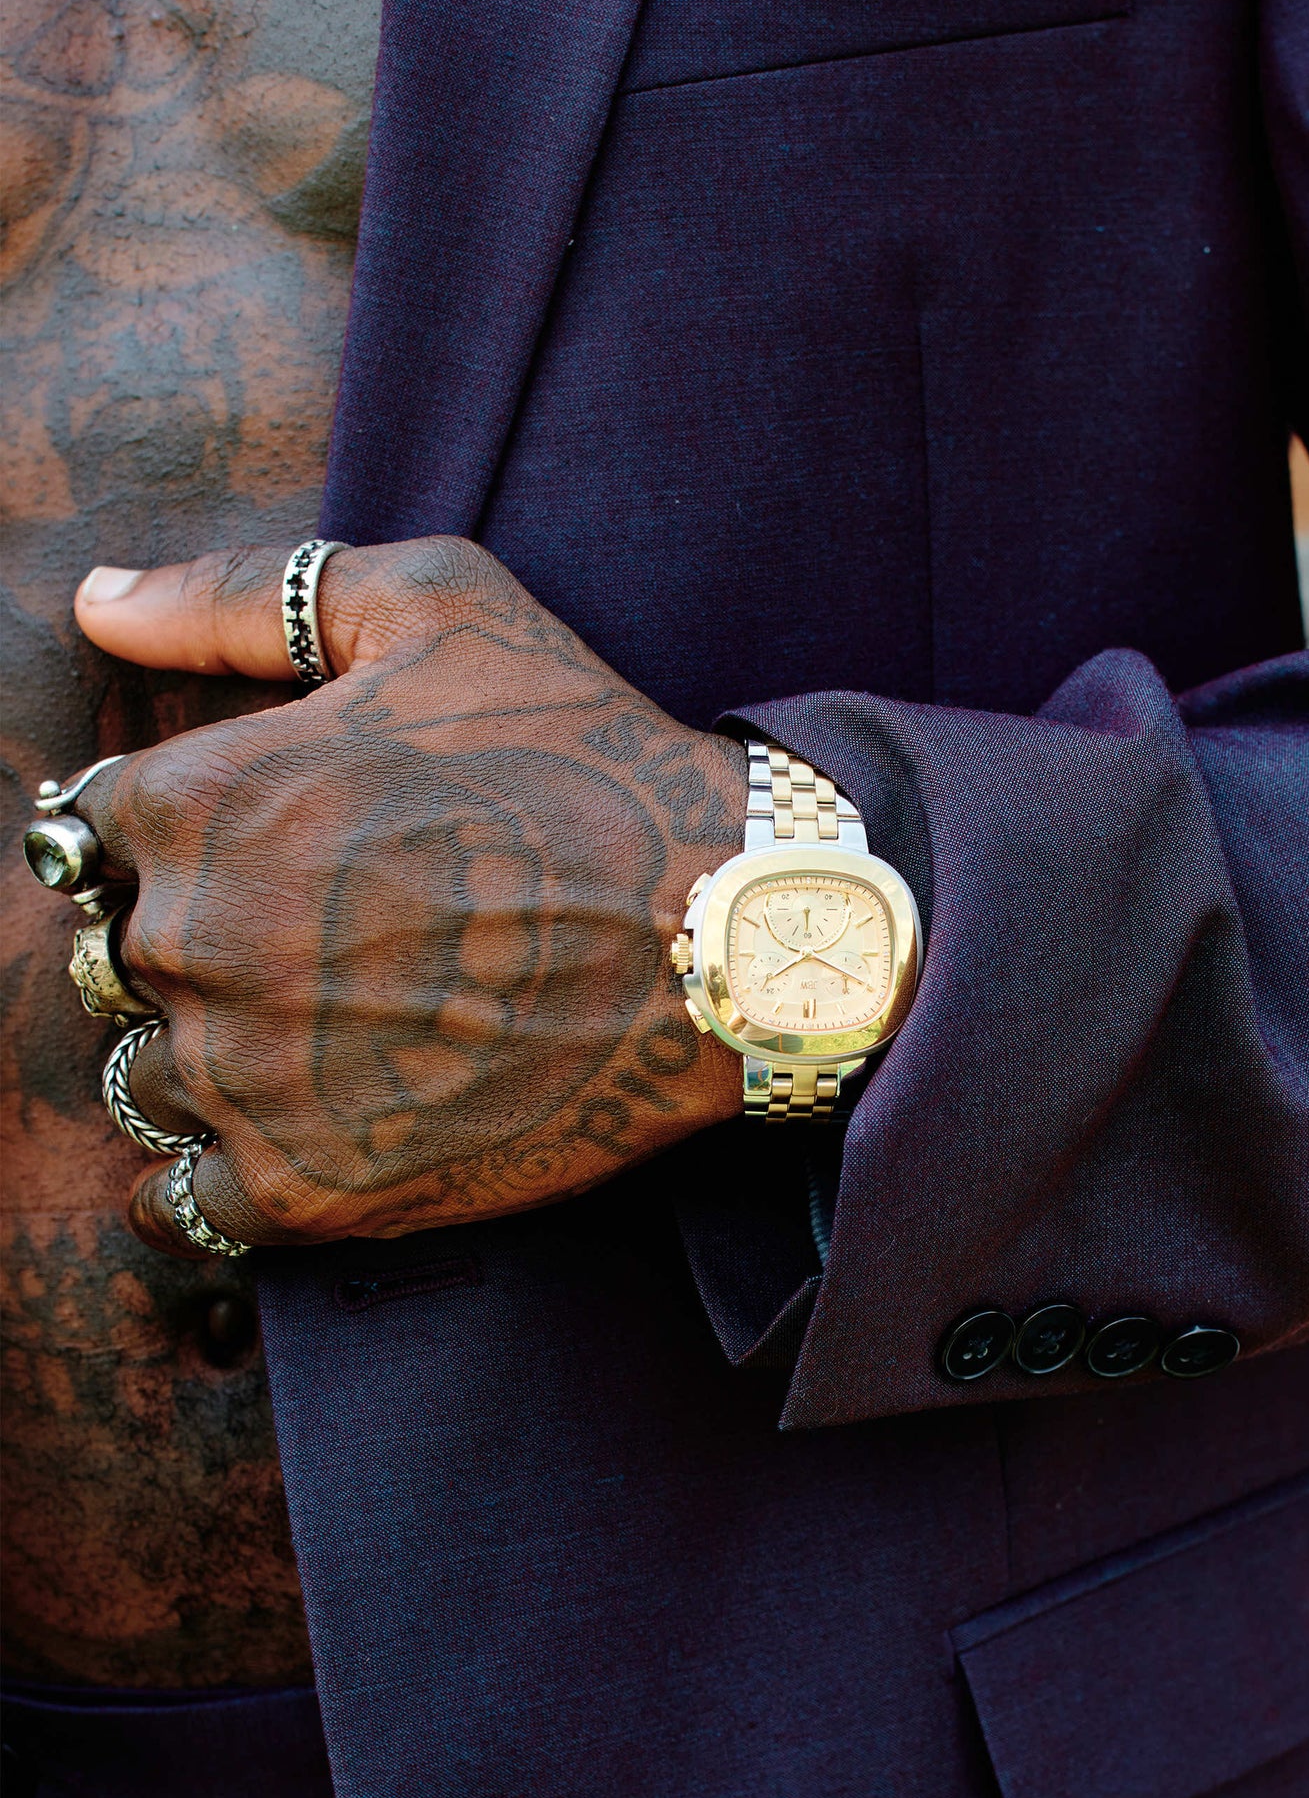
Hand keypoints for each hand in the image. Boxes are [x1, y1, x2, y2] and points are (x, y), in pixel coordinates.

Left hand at [72, 539, 746, 1257]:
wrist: (720, 936)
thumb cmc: (587, 758)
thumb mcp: (438, 606)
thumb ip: (247, 594)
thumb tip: (100, 601)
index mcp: (204, 796)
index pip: (99, 831)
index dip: (188, 831)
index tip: (275, 845)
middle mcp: (198, 941)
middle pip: (126, 954)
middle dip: (208, 939)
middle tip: (332, 932)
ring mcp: (248, 1077)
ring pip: (152, 1071)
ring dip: (216, 1053)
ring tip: (338, 1025)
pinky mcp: (308, 1187)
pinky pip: (179, 1203)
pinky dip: (206, 1176)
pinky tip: (281, 1130)